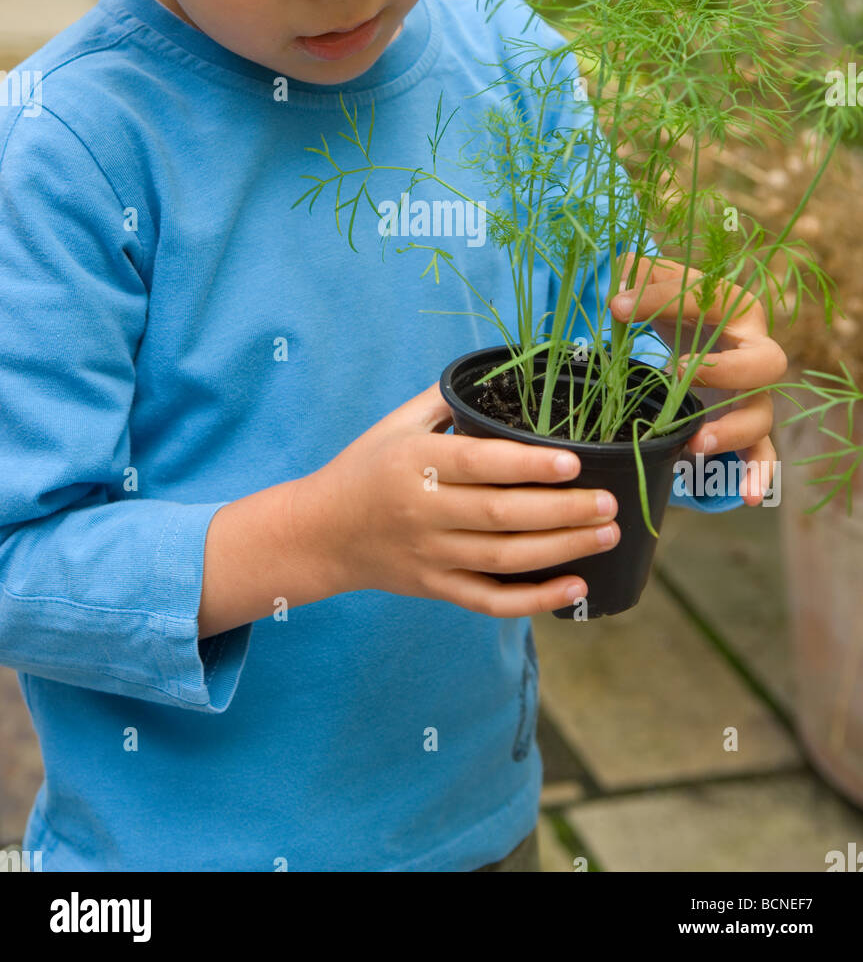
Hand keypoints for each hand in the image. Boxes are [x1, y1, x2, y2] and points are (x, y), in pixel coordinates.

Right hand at [302, 383, 620, 615]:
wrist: (320, 533)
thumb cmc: (365, 467)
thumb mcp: (396, 424)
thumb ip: (445, 399)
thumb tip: (502, 371)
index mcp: (415, 462)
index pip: (480, 464)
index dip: (529, 466)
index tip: (575, 462)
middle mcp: (423, 511)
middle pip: (502, 517)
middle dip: (564, 511)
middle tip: (610, 503)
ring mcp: (431, 555)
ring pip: (504, 558)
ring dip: (563, 549)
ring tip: (607, 534)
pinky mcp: (436, 588)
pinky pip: (491, 600)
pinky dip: (535, 601)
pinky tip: (576, 588)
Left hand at [609, 253, 787, 504]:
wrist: (701, 341)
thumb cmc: (682, 313)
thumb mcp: (663, 288)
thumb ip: (643, 276)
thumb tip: (621, 268)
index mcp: (736, 307)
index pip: (708, 300)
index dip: (661, 299)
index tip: (617, 307)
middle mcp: (756, 350)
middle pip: (766, 362)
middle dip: (726, 370)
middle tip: (680, 371)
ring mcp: (755, 393)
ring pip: (762, 414)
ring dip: (732, 430)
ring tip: (695, 443)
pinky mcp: (749, 427)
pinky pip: (763, 455)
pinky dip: (757, 474)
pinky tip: (744, 495)